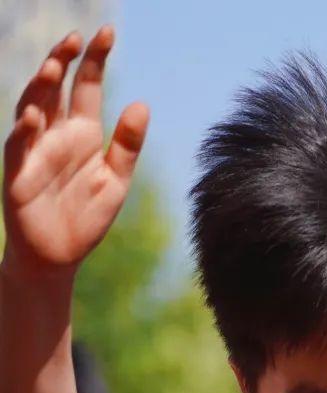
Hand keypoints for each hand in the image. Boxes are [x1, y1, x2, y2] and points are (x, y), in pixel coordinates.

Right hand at [2, 26, 147, 278]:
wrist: (58, 258)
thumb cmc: (84, 219)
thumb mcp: (115, 182)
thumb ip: (127, 146)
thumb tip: (142, 103)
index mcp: (82, 133)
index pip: (86, 86)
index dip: (95, 60)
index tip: (108, 32)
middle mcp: (55, 134)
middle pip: (56, 88)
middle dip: (64, 61)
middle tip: (76, 38)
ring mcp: (34, 151)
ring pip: (33, 108)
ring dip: (41, 86)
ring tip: (55, 65)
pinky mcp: (18, 174)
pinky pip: (18, 148)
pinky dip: (24, 131)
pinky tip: (34, 117)